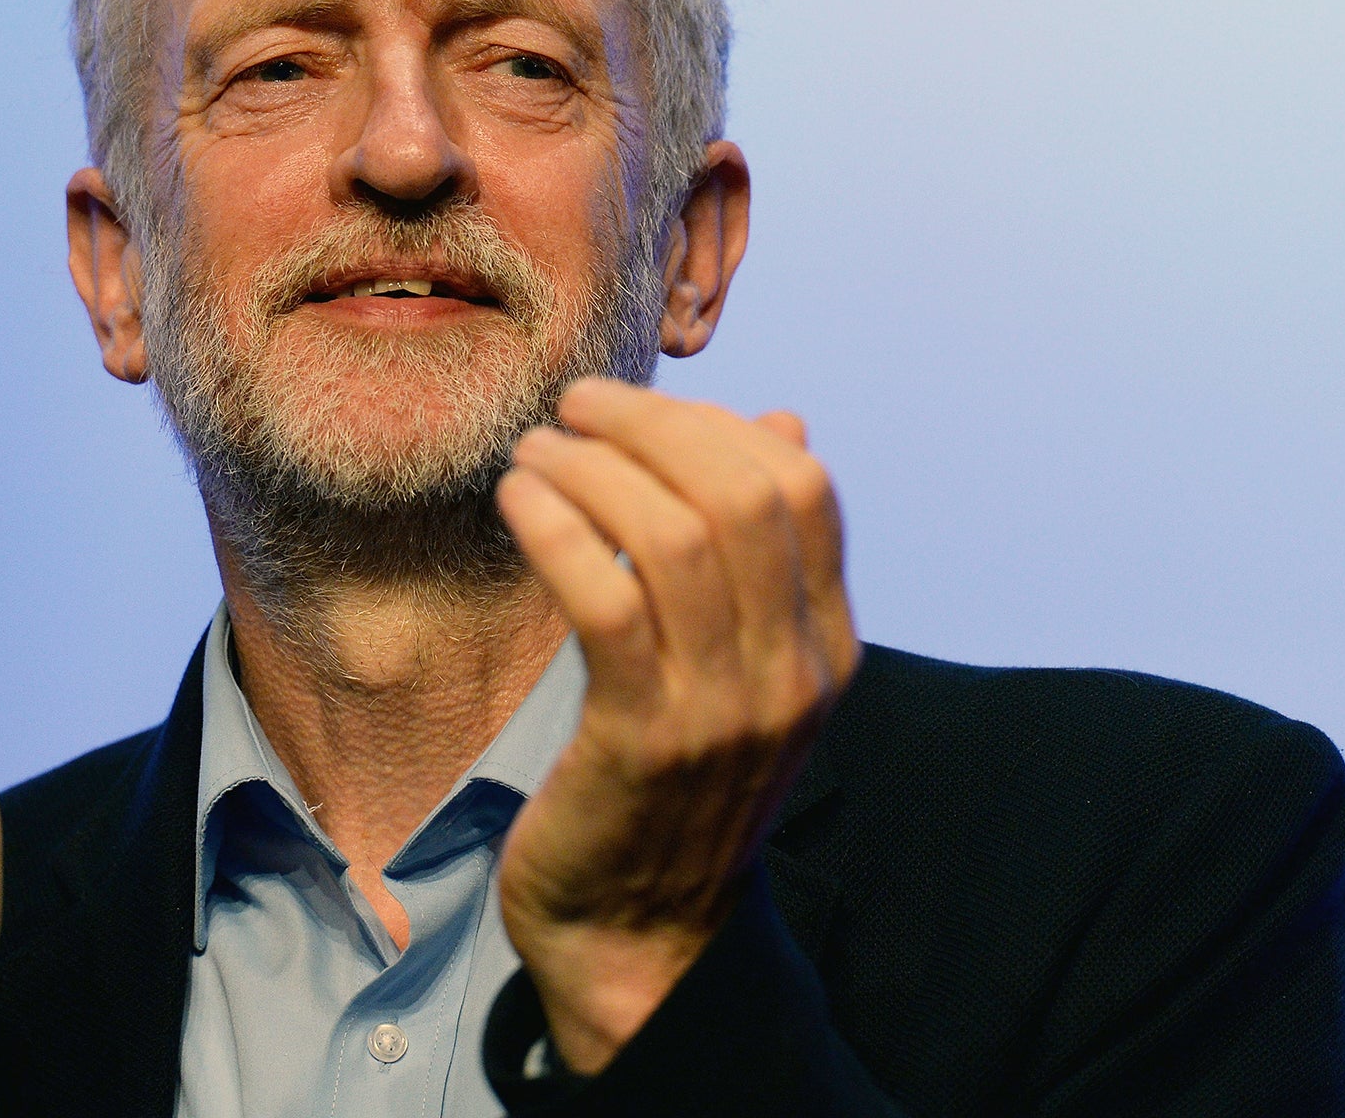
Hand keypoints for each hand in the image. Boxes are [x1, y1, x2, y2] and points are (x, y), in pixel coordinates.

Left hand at [494, 378, 860, 1074]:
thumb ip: (757, 553)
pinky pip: (607, 596)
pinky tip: (518, 502)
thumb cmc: (671, 782)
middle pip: (744, 493)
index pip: (803, 488)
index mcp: (826, 645)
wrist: (642, 937)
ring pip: (676, 533)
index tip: (635, 413)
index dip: (716, 423)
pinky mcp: (645, 738)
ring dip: (592, 469)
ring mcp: (727, 708)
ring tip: (532, 453)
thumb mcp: (737, 664)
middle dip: (652, 424)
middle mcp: (794, 671)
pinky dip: (558, 527)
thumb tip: (781, 420)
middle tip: (575, 407)